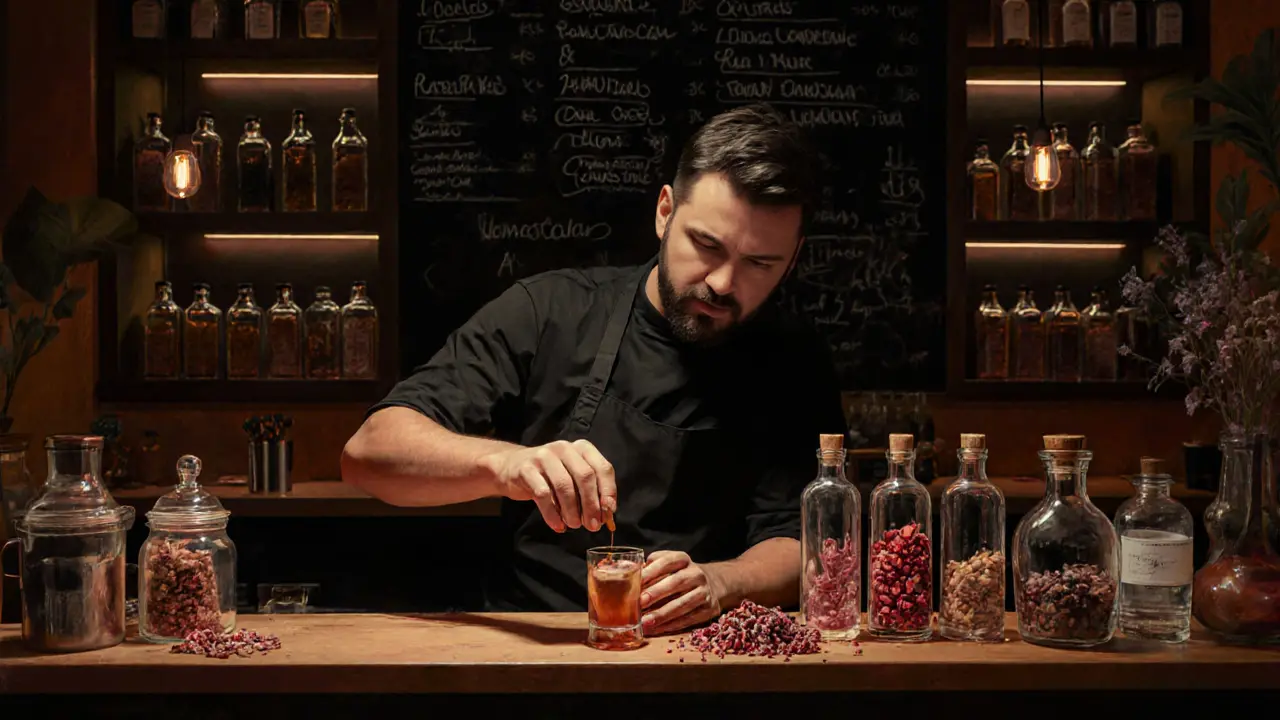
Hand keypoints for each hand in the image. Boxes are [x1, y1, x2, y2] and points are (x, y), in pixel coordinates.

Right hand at [481, 439, 615, 532]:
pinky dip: (553, 514)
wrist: (511, 468)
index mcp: (581, 448)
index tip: (609, 512)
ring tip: (575, 525)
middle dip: (591, 504)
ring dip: (572, 511)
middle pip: (585, 476)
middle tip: (592, 525)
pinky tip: (557, 525)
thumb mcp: (572, 476)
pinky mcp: (526, 469)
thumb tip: (607, 513)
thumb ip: (590, 490)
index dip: (608, 491)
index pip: (603, 468)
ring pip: (564, 486)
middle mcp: (564, 448)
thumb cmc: (549, 476)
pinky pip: (543, 494)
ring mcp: (544, 456)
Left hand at [640, 551, 725, 635]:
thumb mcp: (668, 565)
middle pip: (676, 582)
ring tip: (645, 622)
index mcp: (683, 559)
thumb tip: (627, 579)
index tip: (636, 581)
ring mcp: (704, 591)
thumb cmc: (679, 575)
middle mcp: (696, 573)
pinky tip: (656, 629)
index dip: (651, 571)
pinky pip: (688, 619)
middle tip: (640, 602)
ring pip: (683, 604)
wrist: (711, 585)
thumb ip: (650, 569)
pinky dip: (671, 625)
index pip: (667, 562)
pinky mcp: (709, 609)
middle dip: (656, 593)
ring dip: (662, 614)